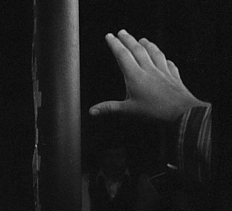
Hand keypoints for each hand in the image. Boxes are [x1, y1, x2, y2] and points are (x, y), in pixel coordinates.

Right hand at [89, 30, 206, 122]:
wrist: (182, 112)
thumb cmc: (155, 112)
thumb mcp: (128, 111)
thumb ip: (109, 108)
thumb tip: (92, 111)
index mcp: (135, 76)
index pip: (122, 55)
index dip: (115, 45)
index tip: (110, 36)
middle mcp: (149, 70)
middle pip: (137, 50)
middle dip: (128, 39)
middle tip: (122, 32)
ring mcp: (163, 72)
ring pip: (154, 53)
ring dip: (147, 44)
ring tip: (142, 39)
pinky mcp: (174, 77)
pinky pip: (169, 64)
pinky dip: (165, 59)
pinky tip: (165, 59)